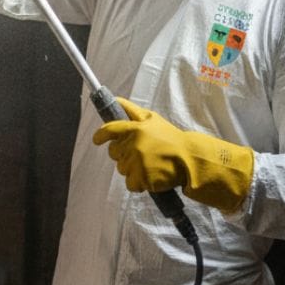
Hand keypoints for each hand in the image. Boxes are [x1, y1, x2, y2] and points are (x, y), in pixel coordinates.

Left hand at [93, 98, 253, 213]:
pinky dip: (137, 183)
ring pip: (121, 169)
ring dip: (131, 169)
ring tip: (148, 164)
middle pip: (114, 153)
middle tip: (138, 153)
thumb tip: (115, 100)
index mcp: (134, 128)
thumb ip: (132, 110)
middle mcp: (133, 145)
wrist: (188, 158)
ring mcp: (136, 163)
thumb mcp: (152, 119)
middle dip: (122, 154)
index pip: (110, 130)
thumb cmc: (169, 137)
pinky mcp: (141, 179)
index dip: (100, 135)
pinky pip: (130, 184)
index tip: (97, 140)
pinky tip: (149, 177)